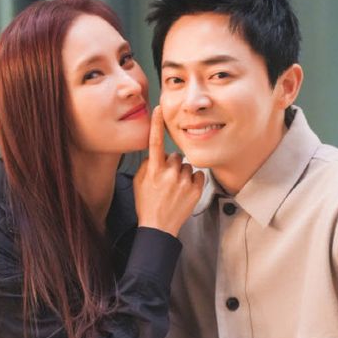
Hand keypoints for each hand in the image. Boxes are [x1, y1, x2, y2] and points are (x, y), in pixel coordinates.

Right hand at [133, 106, 204, 236]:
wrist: (159, 228)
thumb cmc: (147, 204)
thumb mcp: (139, 183)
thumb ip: (147, 164)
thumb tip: (156, 153)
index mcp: (153, 170)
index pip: (154, 142)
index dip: (156, 124)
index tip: (158, 109)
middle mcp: (169, 174)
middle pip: (176, 156)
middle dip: (172, 165)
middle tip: (167, 180)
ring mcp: (183, 182)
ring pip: (187, 166)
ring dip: (183, 174)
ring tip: (175, 189)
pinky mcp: (196, 190)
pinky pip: (198, 174)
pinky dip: (193, 181)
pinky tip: (185, 191)